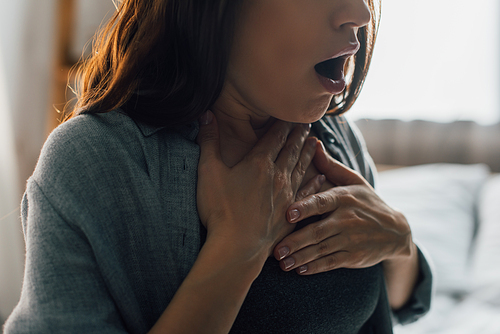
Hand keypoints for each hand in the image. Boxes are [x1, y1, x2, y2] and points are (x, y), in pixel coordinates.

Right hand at [196, 111, 319, 259]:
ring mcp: (287, 194)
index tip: (290, 115)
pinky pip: (308, 192)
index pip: (274, 136)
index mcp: (258, 163)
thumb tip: (206, 114)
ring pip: (302, 167)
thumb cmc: (220, 209)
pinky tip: (321, 177)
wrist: (237, 247)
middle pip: (291, 149)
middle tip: (307, 123)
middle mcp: (277, 175)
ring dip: (308, 153)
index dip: (282, 124)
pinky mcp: (291, 212)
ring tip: (315, 142)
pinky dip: (316, 183)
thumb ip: (209, 141)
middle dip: (299, 135)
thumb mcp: (208, 171)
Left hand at [273, 142, 413, 274]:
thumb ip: (330, 166)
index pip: (322, 202)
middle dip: (294, 241)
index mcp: (344, 198)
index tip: (287, 213)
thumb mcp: (353, 181)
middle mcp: (347, 219)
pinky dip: (315, 267)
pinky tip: (300, 270)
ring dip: (300, 257)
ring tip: (282, 262)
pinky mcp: (354, 257)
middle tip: (275, 249)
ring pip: (321, 250)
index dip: (304, 208)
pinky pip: (331, 263)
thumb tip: (312, 143)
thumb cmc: (367, 201)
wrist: (396, 231)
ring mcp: (351, 239)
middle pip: (317, 231)